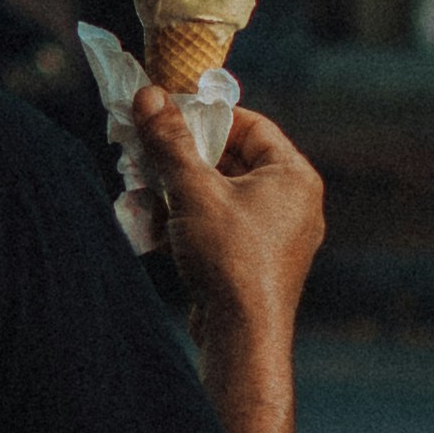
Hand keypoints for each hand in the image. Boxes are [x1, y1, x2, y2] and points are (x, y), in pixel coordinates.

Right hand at [154, 93, 323, 326]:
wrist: (242, 336)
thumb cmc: (230, 257)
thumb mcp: (193, 190)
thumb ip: (170, 141)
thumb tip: (149, 96)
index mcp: (293, 176)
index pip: (251, 126)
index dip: (208, 116)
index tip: (169, 115)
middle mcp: (292, 203)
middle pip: (231, 161)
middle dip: (182, 159)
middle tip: (145, 152)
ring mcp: (274, 236)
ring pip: (219, 196)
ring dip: (176, 192)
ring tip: (140, 191)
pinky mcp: (253, 263)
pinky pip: (218, 227)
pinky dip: (186, 223)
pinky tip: (152, 227)